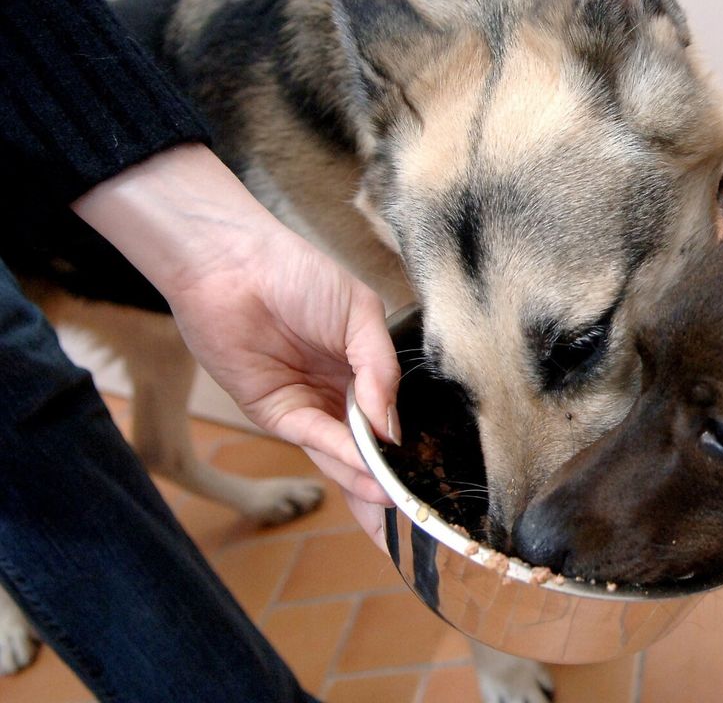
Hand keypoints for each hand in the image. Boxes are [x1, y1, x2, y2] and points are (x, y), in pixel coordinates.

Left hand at [73, 144, 400, 540]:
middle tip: (415, 512)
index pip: (391, 416)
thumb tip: (394, 427)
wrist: (233, 265)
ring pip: (341, 453)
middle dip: (388, 481)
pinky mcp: (274, 412)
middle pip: (368, 447)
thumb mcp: (360, 314)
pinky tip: (366, 468)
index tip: (433, 475)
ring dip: (364, 479)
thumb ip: (381, 370)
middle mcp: (337, 392)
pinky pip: (313, 438)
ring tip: (393, 502)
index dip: (410, 445)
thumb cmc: (298, 274)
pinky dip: (340, 454)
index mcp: (363, 368)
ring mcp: (306, 405)